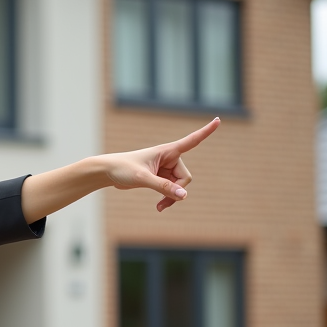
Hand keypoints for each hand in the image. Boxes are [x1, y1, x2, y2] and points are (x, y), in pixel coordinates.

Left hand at [102, 118, 218, 211]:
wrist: (108, 172)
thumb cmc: (123, 169)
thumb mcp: (143, 178)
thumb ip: (163, 187)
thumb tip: (184, 196)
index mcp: (167, 150)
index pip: (192, 140)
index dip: (206, 131)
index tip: (218, 119)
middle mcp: (169, 158)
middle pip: (185, 178)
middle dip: (177, 191)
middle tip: (163, 203)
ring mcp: (165, 169)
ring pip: (179, 186)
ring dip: (171, 197)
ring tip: (159, 207)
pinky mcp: (160, 178)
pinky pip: (172, 190)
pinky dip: (167, 199)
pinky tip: (159, 206)